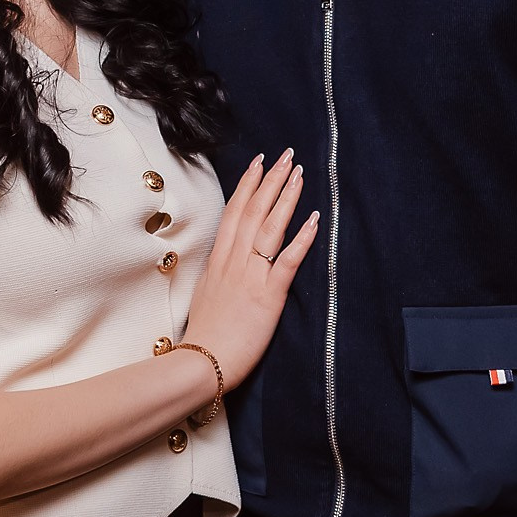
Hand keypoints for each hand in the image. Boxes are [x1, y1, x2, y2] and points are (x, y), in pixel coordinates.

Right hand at [184, 152, 318, 390]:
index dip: (247, 185)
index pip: (234, 213)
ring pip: (268, 227)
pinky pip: (286, 260)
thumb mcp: (206, 294)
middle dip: (270, 180)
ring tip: (299, 173)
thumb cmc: (205, 334)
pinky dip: (301, 238)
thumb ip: (219, 273)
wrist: (203, 361)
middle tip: (286, 155)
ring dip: (285, 197)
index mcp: (219, 261)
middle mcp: (234, 262)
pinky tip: (314, 218)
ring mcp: (250, 276)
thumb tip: (226, 261)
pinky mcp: (267, 295)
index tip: (259, 163)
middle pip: (252, 211)